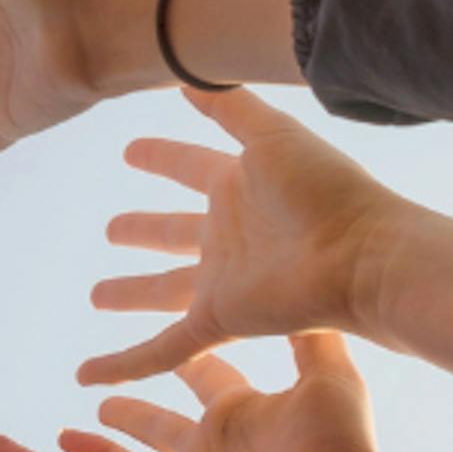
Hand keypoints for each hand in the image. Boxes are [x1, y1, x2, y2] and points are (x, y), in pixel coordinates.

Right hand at [19, 339, 382, 451]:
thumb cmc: (334, 449)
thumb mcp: (330, 379)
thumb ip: (314, 337)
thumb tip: (318, 279)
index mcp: (242, 414)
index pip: (205, 377)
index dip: (186, 359)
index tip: (164, 337)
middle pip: (154, 429)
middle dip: (126, 416)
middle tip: (96, 398)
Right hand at [87, 86, 452, 385]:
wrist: (364, 255)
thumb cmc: (327, 190)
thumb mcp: (271, 134)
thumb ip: (229, 106)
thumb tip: (185, 77)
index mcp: (239, 187)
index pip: (188, 167)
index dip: (160, 157)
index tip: (129, 151)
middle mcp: (228, 235)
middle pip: (172, 233)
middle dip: (142, 231)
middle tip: (109, 229)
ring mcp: (222, 281)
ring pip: (163, 292)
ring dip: (131, 295)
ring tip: (97, 294)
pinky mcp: (219, 320)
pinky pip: (160, 350)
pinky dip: (123, 365)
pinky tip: (88, 374)